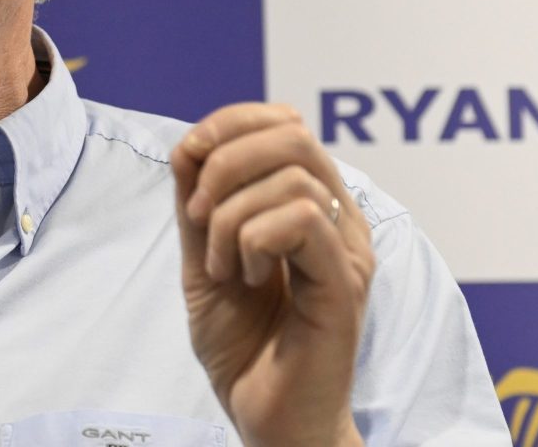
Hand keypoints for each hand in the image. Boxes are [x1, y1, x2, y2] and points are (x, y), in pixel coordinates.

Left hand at [172, 104, 372, 446]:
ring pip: (292, 176)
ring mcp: (348, 250)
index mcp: (312, 203)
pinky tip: (246, 277)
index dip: (230, 123)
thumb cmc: (243, 343)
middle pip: (293, 134)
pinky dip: (253, 240)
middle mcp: (340, 219)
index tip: (188, 161)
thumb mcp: (203, 256)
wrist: (263, 416)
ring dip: (232, 215)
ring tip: (223, 265)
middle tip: (198, 214)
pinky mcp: (345, 283)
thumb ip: (198, 202)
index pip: (285, 121)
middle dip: (225, 160)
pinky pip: (302, 219)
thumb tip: (189, 143)